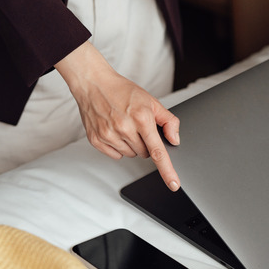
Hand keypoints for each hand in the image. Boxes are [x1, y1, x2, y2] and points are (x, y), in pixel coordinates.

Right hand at [55, 41, 180, 190]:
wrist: (94, 84)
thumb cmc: (123, 91)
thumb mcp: (151, 101)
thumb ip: (168, 121)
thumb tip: (175, 140)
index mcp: (142, 118)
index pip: (158, 151)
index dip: (167, 170)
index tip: (174, 184)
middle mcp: (124, 128)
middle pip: (145, 154)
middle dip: (146, 143)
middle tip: (138, 126)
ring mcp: (109, 135)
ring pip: (131, 155)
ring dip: (132, 145)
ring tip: (125, 125)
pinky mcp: (96, 140)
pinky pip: (116, 155)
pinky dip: (118, 147)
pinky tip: (114, 131)